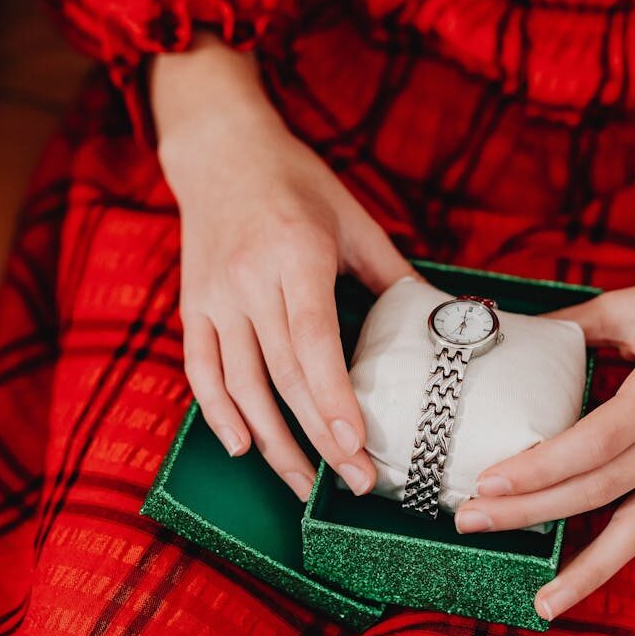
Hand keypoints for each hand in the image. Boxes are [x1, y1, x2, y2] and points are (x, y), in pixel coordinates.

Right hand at [151, 40, 415, 501]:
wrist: (221, 150)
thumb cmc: (296, 182)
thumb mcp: (352, 218)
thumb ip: (392, 274)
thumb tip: (441, 322)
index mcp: (296, 253)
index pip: (314, 341)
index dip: (334, 398)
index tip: (357, 446)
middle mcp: (250, 279)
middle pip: (282, 374)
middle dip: (318, 437)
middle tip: (354, 483)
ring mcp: (214, 296)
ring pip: (240, 384)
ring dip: (272, 441)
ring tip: (305, 485)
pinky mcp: (192, 305)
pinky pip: (200, 368)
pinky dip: (218, 412)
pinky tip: (243, 446)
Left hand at [454, 191, 634, 620]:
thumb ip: (572, 326)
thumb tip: (513, 336)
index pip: (593, 444)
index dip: (538, 469)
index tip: (486, 481)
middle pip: (598, 491)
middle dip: (529, 513)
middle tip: (469, 520)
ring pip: (630, 531)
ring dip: (577, 565)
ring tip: (535, 596)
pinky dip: (614, 560)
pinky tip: (579, 584)